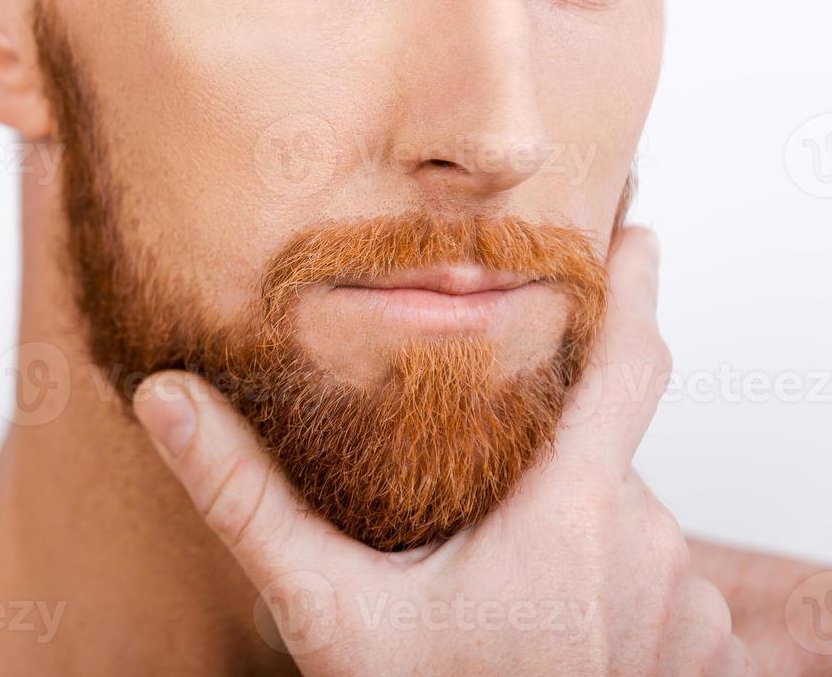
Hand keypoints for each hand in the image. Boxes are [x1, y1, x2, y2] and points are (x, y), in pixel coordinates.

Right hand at [133, 228, 756, 675]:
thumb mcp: (326, 614)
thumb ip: (246, 500)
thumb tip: (168, 398)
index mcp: (566, 518)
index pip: (627, 366)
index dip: (635, 284)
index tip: (638, 230)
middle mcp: (645, 548)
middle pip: (598, 452)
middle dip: (541, 456)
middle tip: (470, 506)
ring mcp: (681, 607)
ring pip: (623, 516)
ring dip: (570, 521)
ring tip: (496, 578)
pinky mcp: (696, 653)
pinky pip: (654, 576)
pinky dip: (606, 574)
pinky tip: (544, 619)